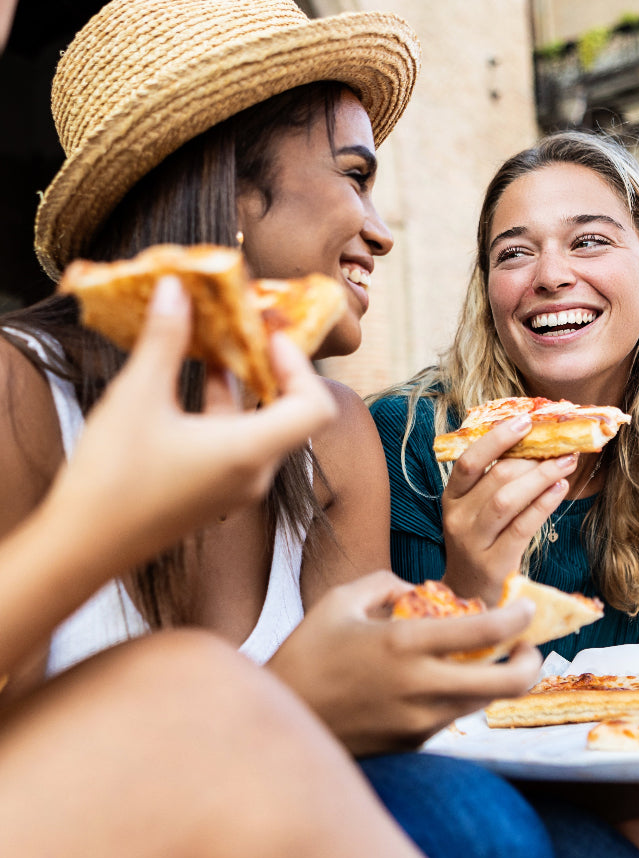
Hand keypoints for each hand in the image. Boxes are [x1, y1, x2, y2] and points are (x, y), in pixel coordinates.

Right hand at [46, 275, 335, 570]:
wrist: (83, 548)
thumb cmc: (112, 478)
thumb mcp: (138, 397)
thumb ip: (164, 340)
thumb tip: (177, 290)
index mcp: (250, 452)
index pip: (315, 408)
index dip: (301, 367)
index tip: (271, 336)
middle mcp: (255, 474)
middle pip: (292, 415)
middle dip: (273, 369)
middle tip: (253, 332)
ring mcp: (237, 488)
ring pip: (260, 428)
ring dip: (244, 387)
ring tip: (220, 346)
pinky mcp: (216, 492)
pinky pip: (238, 445)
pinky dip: (226, 412)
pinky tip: (196, 381)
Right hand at [269, 570, 542, 755]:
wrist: (281, 722)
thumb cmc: (307, 653)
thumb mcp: (339, 601)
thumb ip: (384, 584)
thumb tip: (416, 589)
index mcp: (405, 643)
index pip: (486, 630)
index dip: (519, 617)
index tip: (528, 606)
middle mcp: (420, 686)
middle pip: (505, 684)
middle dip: (531, 663)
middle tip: (529, 648)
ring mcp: (419, 721)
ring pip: (483, 702)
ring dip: (497, 680)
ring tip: (491, 659)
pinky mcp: (412, 744)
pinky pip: (452, 716)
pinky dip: (461, 695)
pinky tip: (445, 679)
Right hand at [441, 415, 577, 602]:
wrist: (468, 596)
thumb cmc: (480, 545)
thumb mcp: (474, 512)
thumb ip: (492, 482)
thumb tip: (533, 444)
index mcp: (451, 499)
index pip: (468, 461)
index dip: (497, 438)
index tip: (525, 421)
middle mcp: (456, 519)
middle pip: (494, 477)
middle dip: (531, 458)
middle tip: (561, 446)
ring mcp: (473, 543)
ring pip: (507, 499)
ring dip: (541, 476)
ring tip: (567, 462)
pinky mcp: (493, 564)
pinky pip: (522, 527)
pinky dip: (543, 504)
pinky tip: (560, 488)